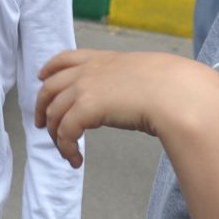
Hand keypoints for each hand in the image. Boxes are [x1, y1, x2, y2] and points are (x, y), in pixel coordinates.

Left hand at [34, 49, 218, 167]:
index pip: (66, 58)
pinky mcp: (85, 109)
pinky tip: (75, 160)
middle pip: (50, 87)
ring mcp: (84, 88)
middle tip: (42, 125)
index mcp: (104, 59)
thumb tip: (136, 96)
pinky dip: (65, 148)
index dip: (50, 69)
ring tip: (65, 152)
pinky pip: (64, 132)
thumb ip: (130, 82)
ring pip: (54, 113)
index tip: (42, 77)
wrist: (176, 94)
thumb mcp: (145, 75)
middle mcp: (89, 71)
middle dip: (42, 107)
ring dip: (55, 135)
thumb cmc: (172, 87)